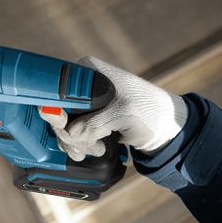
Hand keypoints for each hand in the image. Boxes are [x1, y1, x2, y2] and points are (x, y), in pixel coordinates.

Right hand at [40, 56, 187, 160]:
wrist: (165, 126)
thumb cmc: (148, 111)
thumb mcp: (120, 115)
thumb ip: (92, 124)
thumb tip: (68, 133)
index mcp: (85, 71)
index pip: (56, 95)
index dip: (59, 117)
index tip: (73, 134)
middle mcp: (79, 84)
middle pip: (57, 113)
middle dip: (72, 135)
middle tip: (94, 146)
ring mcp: (82, 102)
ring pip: (63, 127)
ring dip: (77, 144)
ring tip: (99, 149)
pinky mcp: (87, 118)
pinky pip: (71, 133)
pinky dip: (79, 145)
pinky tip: (93, 151)